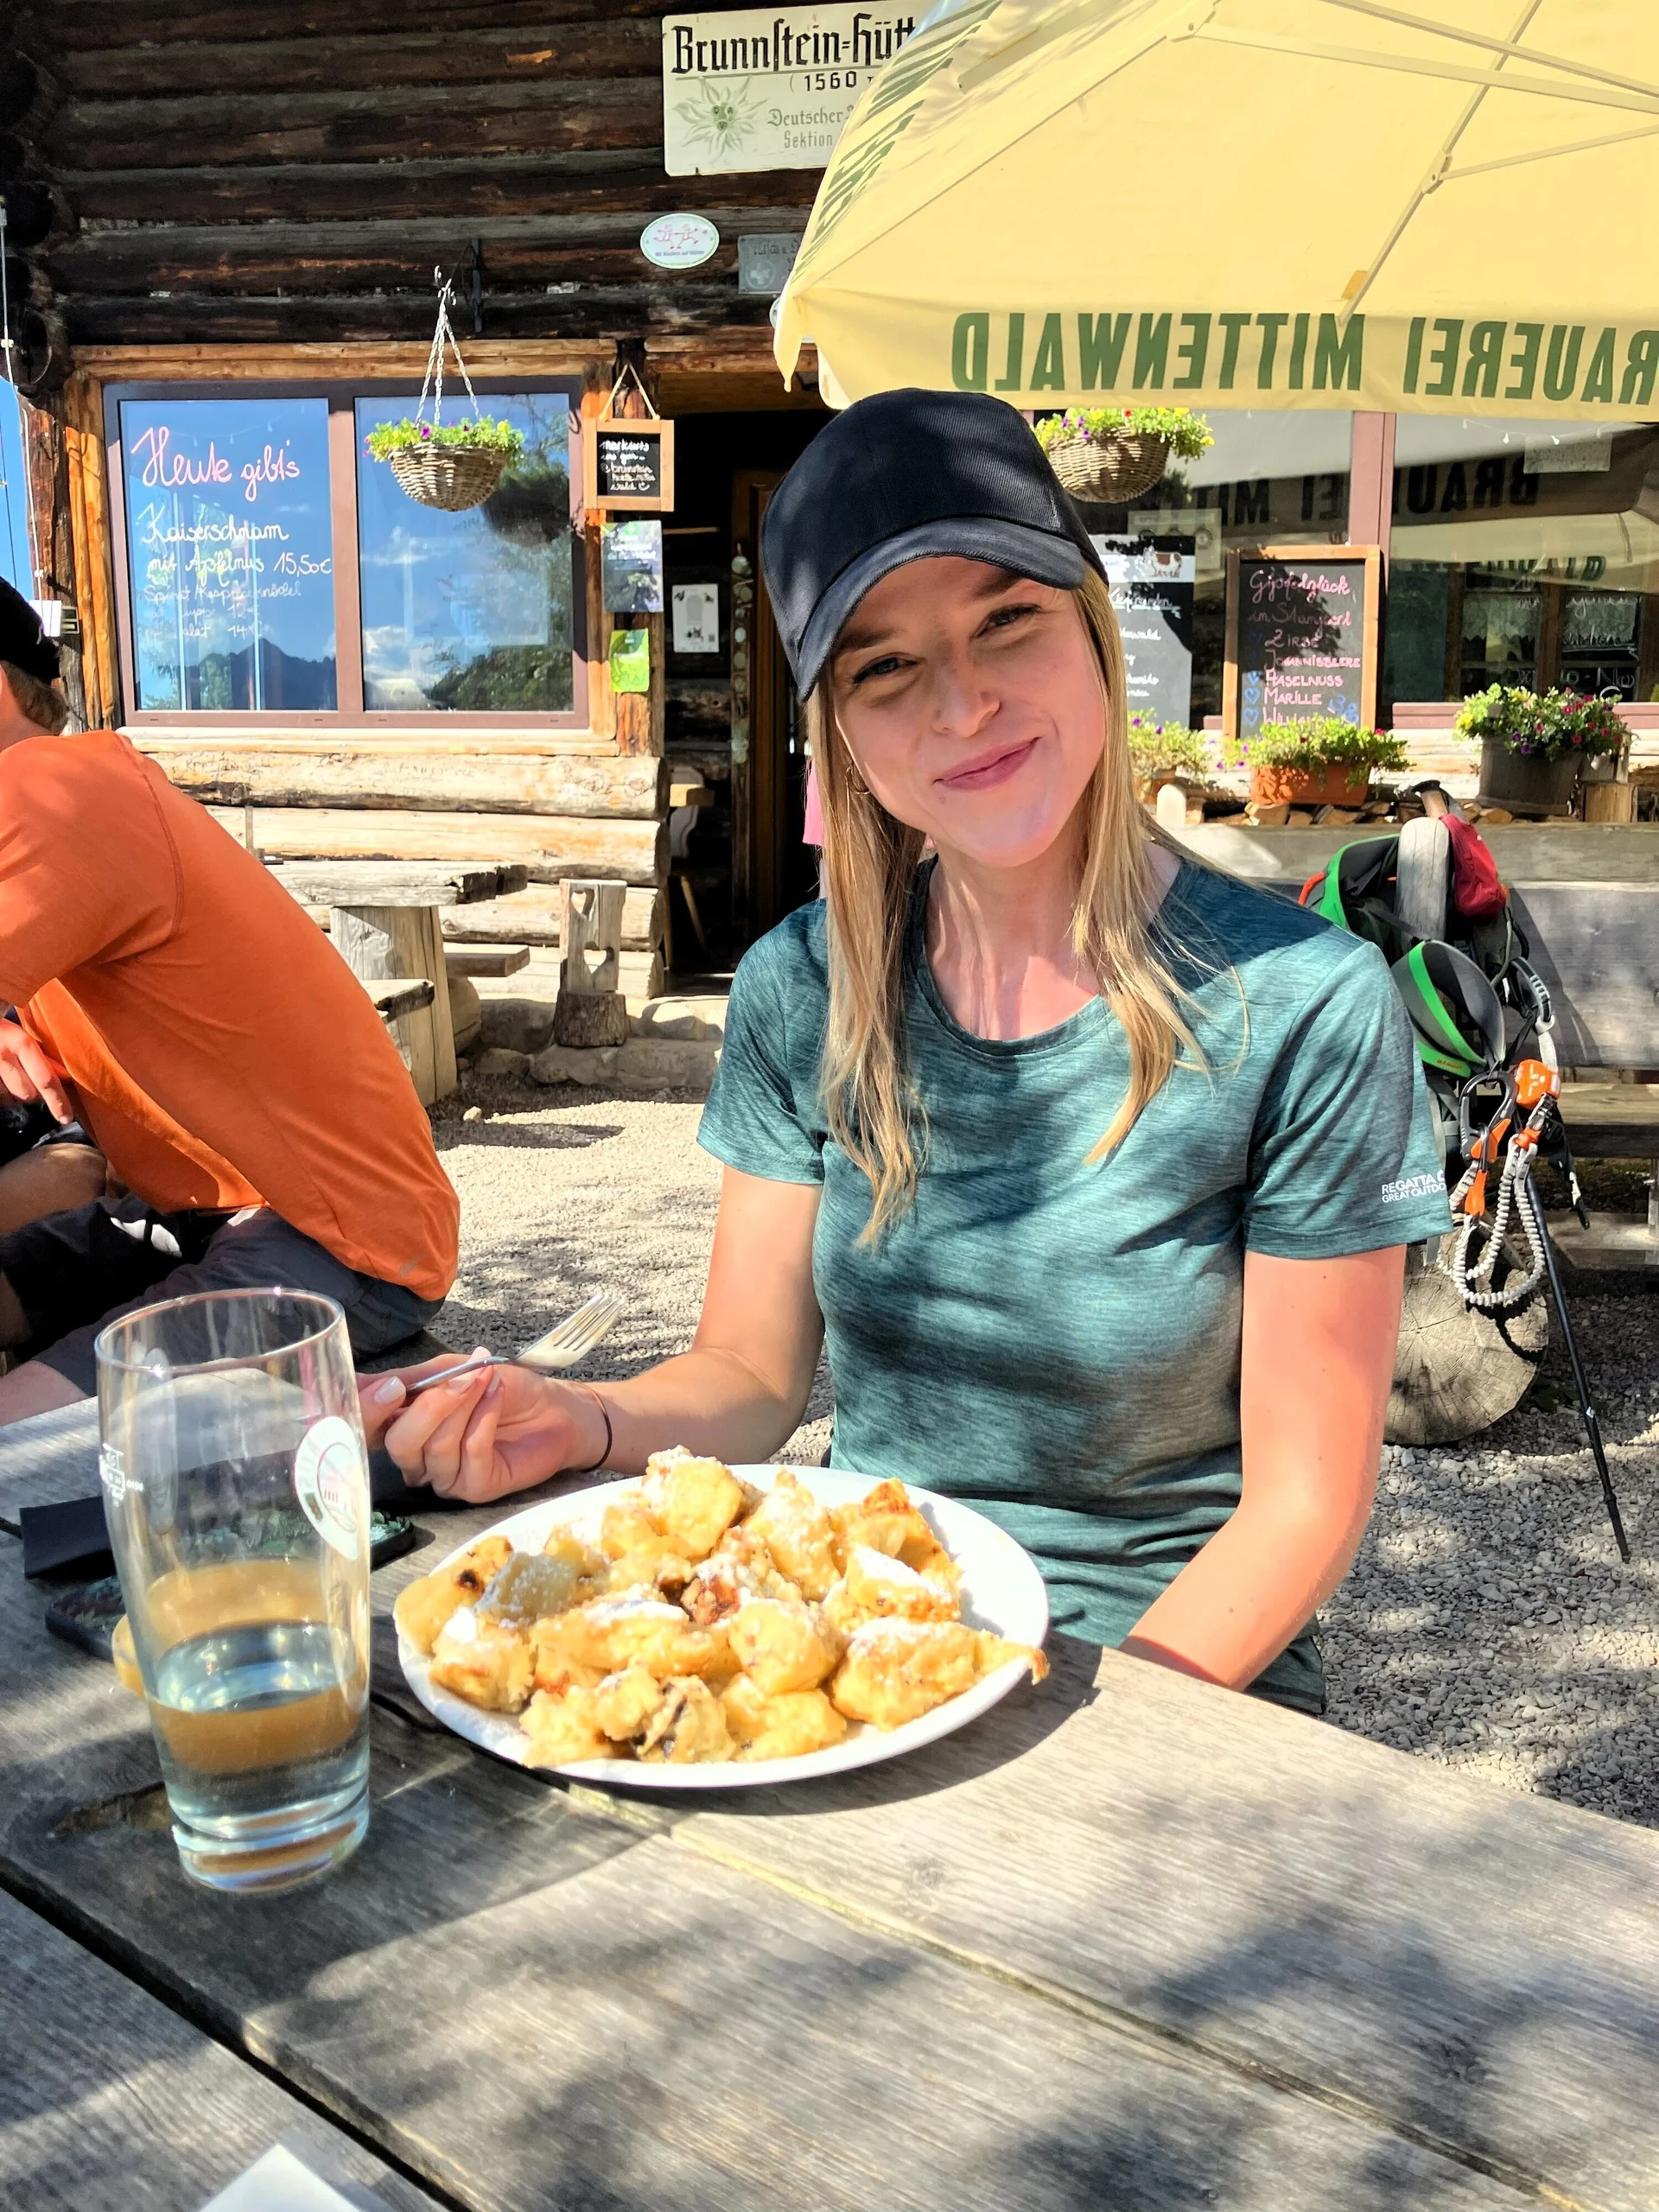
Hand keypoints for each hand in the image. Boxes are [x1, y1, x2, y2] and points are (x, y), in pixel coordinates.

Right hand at [0, 1018, 71, 1123]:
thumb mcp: (18, 1034)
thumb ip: (41, 1055)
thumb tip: (65, 1077)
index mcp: (20, 1043)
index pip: (45, 1080)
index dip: (58, 1102)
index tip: (66, 1118)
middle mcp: (3, 1056)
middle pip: (28, 1093)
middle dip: (32, 1092)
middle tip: (25, 1076)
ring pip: (10, 1096)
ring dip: (13, 1091)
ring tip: (7, 1072)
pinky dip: (1, 1089)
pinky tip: (0, 1076)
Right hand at [357, 1352, 605, 1503]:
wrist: (553, 1406)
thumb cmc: (501, 1386)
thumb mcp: (451, 1370)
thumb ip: (409, 1380)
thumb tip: (358, 1380)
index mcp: (402, 1427)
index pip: (367, 1430)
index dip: (370, 1412)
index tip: (392, 1387)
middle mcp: (417, 1458)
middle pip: (399, 1445)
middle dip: (429, 1407)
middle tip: (459, 1378)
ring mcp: (445, 1476)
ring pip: (436, 1449)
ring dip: (463, 1407)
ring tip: (485, 1380)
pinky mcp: (475, 1488)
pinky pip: (469, 1456)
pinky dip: (482, 1421)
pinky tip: (496, 1397)